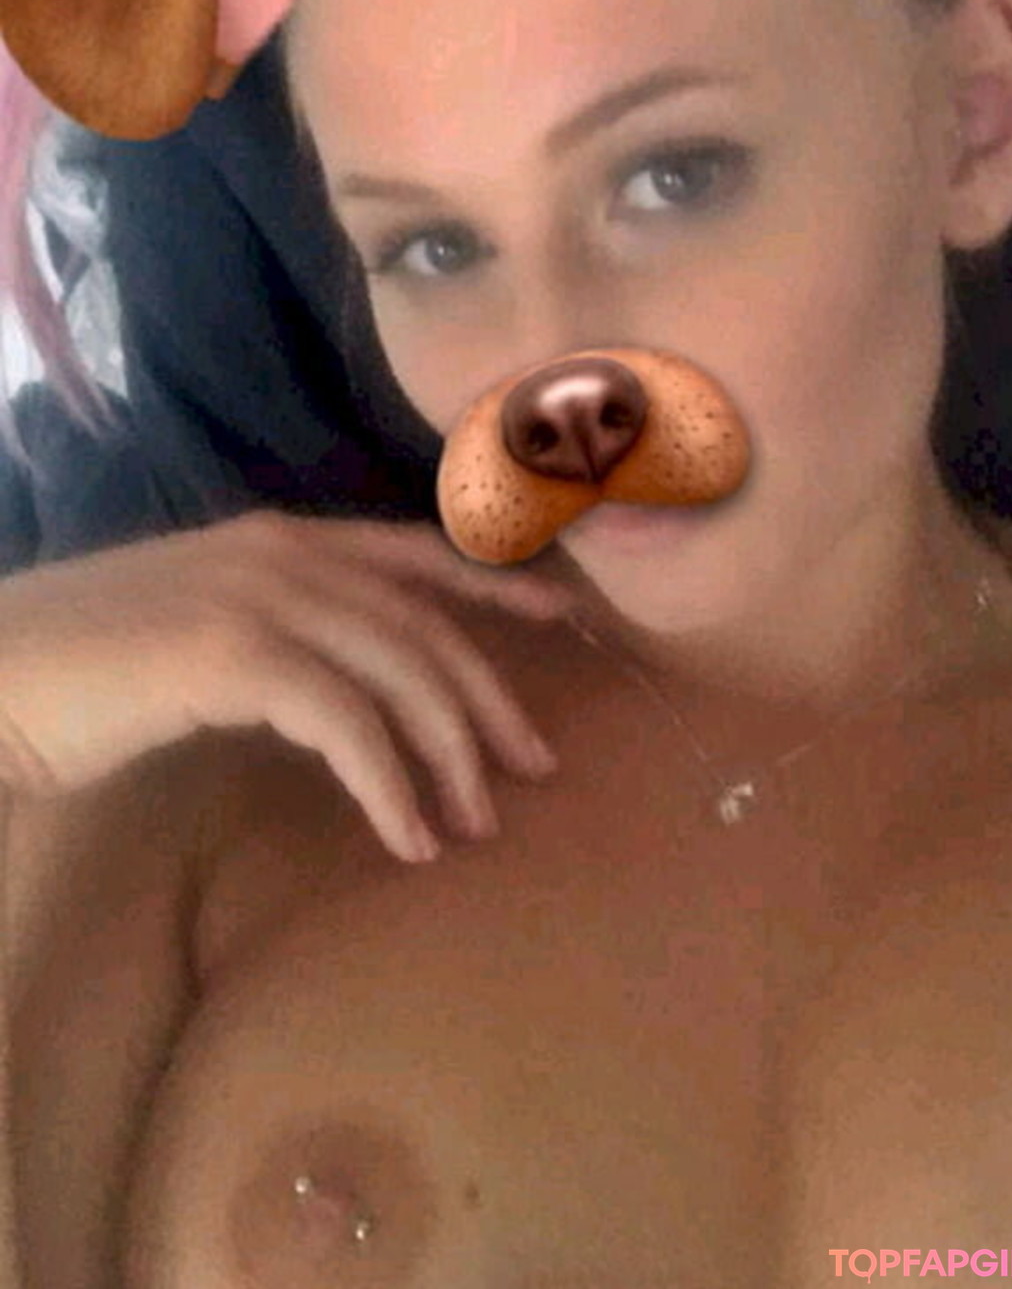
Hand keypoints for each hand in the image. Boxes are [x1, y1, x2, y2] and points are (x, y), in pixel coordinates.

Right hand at [0, 509, 573, 861]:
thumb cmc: (84, 663)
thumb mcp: (198, 628)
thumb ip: (276, 634)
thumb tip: (348, 691)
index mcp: (278, 537)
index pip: (414, 553)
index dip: (494, 586)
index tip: (562, 622)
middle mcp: (282, 553)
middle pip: (425, 622)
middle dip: (488, 697)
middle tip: (532, 768)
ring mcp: (258, 596)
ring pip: (400, 670)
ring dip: (449, 755)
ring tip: (471, 825)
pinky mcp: (230, 655)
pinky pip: (345, 723)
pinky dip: (388, 784)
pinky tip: (406, 838)